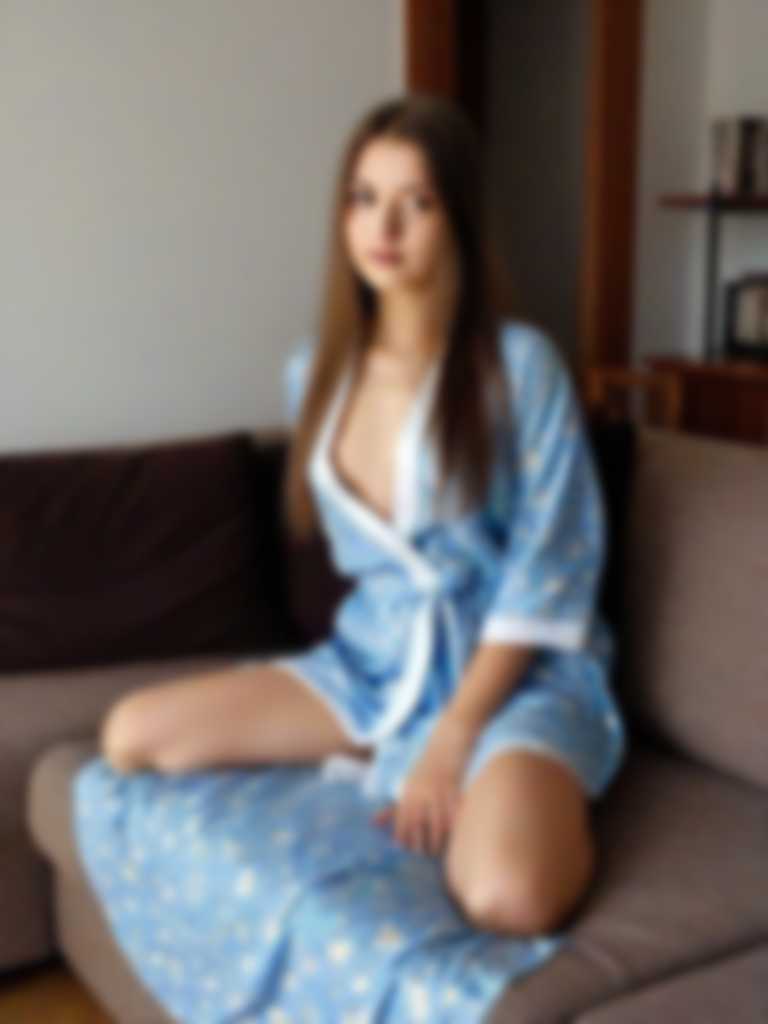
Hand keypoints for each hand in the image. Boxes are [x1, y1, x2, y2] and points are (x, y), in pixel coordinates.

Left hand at [372, 711, 479, 855]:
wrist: (446, 742)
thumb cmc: (425, 769)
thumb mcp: (408, 785)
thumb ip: (394, 807)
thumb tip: (374, 823)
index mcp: (410, 791)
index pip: (402, 819)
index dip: (402, 836)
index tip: (405, 848)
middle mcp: (422, 792)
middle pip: (418, 823)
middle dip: (419, 842)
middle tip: (421, 854)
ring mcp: (440, 791)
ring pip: (438, 823)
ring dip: (437, 840)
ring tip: (436, 851)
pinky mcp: (456, 790)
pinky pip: (454, 813)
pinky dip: (453, 827)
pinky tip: (453, 837)